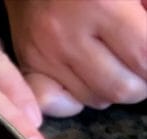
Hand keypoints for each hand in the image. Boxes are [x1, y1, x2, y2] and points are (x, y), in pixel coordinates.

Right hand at [6, 0, 146, 115]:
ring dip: (116, 88)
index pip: (145, 57)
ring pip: (95, 99)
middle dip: (144, 82)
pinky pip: (60, 104)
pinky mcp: (29, 63)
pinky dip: (80, 99)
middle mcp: (67, 36)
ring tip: (120, 66)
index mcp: (101, 5)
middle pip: (122, 88)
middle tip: (144, 64)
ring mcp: (44, 53)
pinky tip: (90, 79)